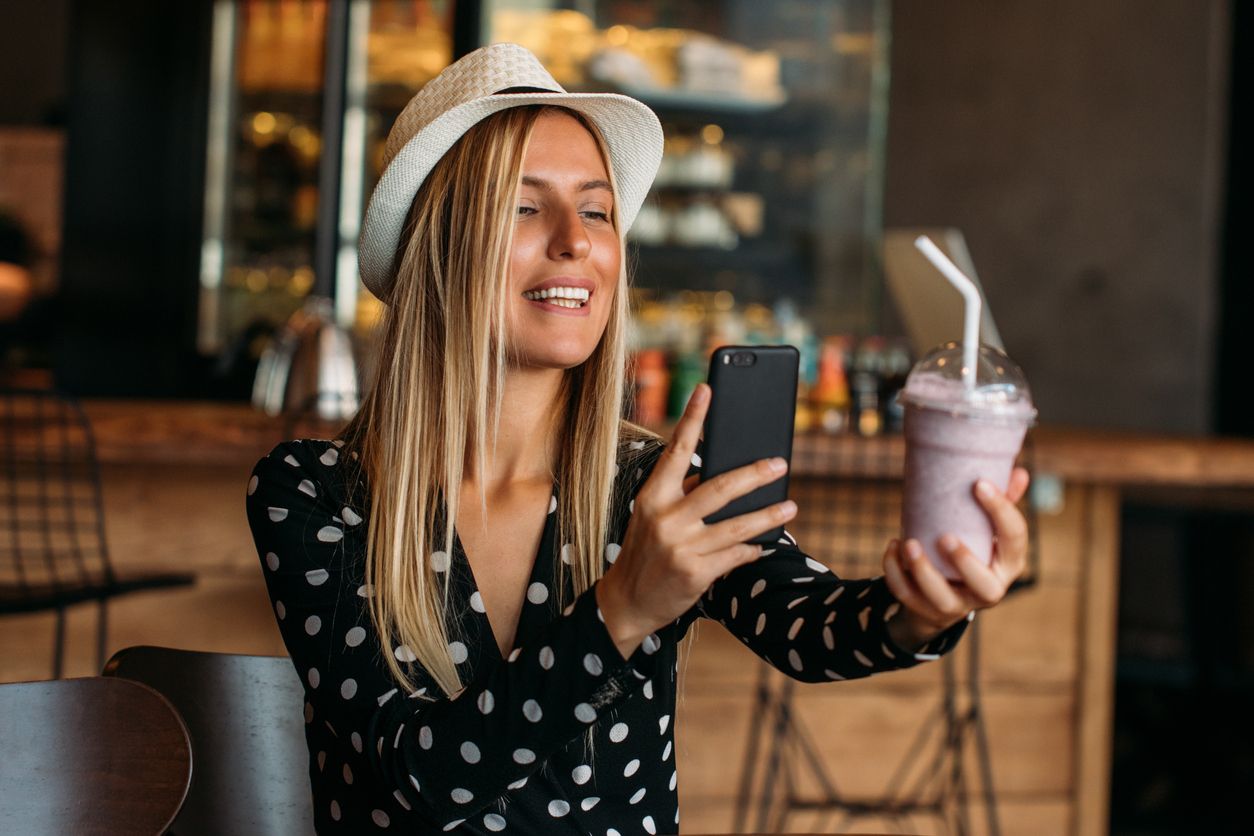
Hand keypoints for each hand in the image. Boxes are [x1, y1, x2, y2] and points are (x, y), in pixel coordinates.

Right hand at [596, 383, 797, 658]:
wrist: (626, 603)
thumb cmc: (646, 552)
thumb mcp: (653, 517)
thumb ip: (683, 494)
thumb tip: (728, 475)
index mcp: (652, 495)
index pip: (676, 450)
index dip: (693, 418)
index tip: (707, 389)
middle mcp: (664, 517)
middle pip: (719, 487)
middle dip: (754, 474)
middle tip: (780, 463)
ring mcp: (680, 546)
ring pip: (736, 525)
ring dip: (768, 516)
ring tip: (790, 506)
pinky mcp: (694, 573)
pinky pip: (736, 554)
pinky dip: (752, 549)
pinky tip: (763, 544)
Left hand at [883, 468, 1030, 650]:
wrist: (941, 596)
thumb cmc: (972, 550)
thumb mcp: (987, 531)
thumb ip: (1001, 504)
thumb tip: (1019, 472)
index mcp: (1008, 565)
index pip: (1015, 539)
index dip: (1001, 511)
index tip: (979, 483)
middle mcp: (988, 590)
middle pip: (985, 586)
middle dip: (964, 562)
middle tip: (945, 537)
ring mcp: (956, 605)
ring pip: (941, 598)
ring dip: (922, 570)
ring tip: (907, 542)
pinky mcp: (925, 609)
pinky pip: (907, 596)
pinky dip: (895, 573)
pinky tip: (892, 547)